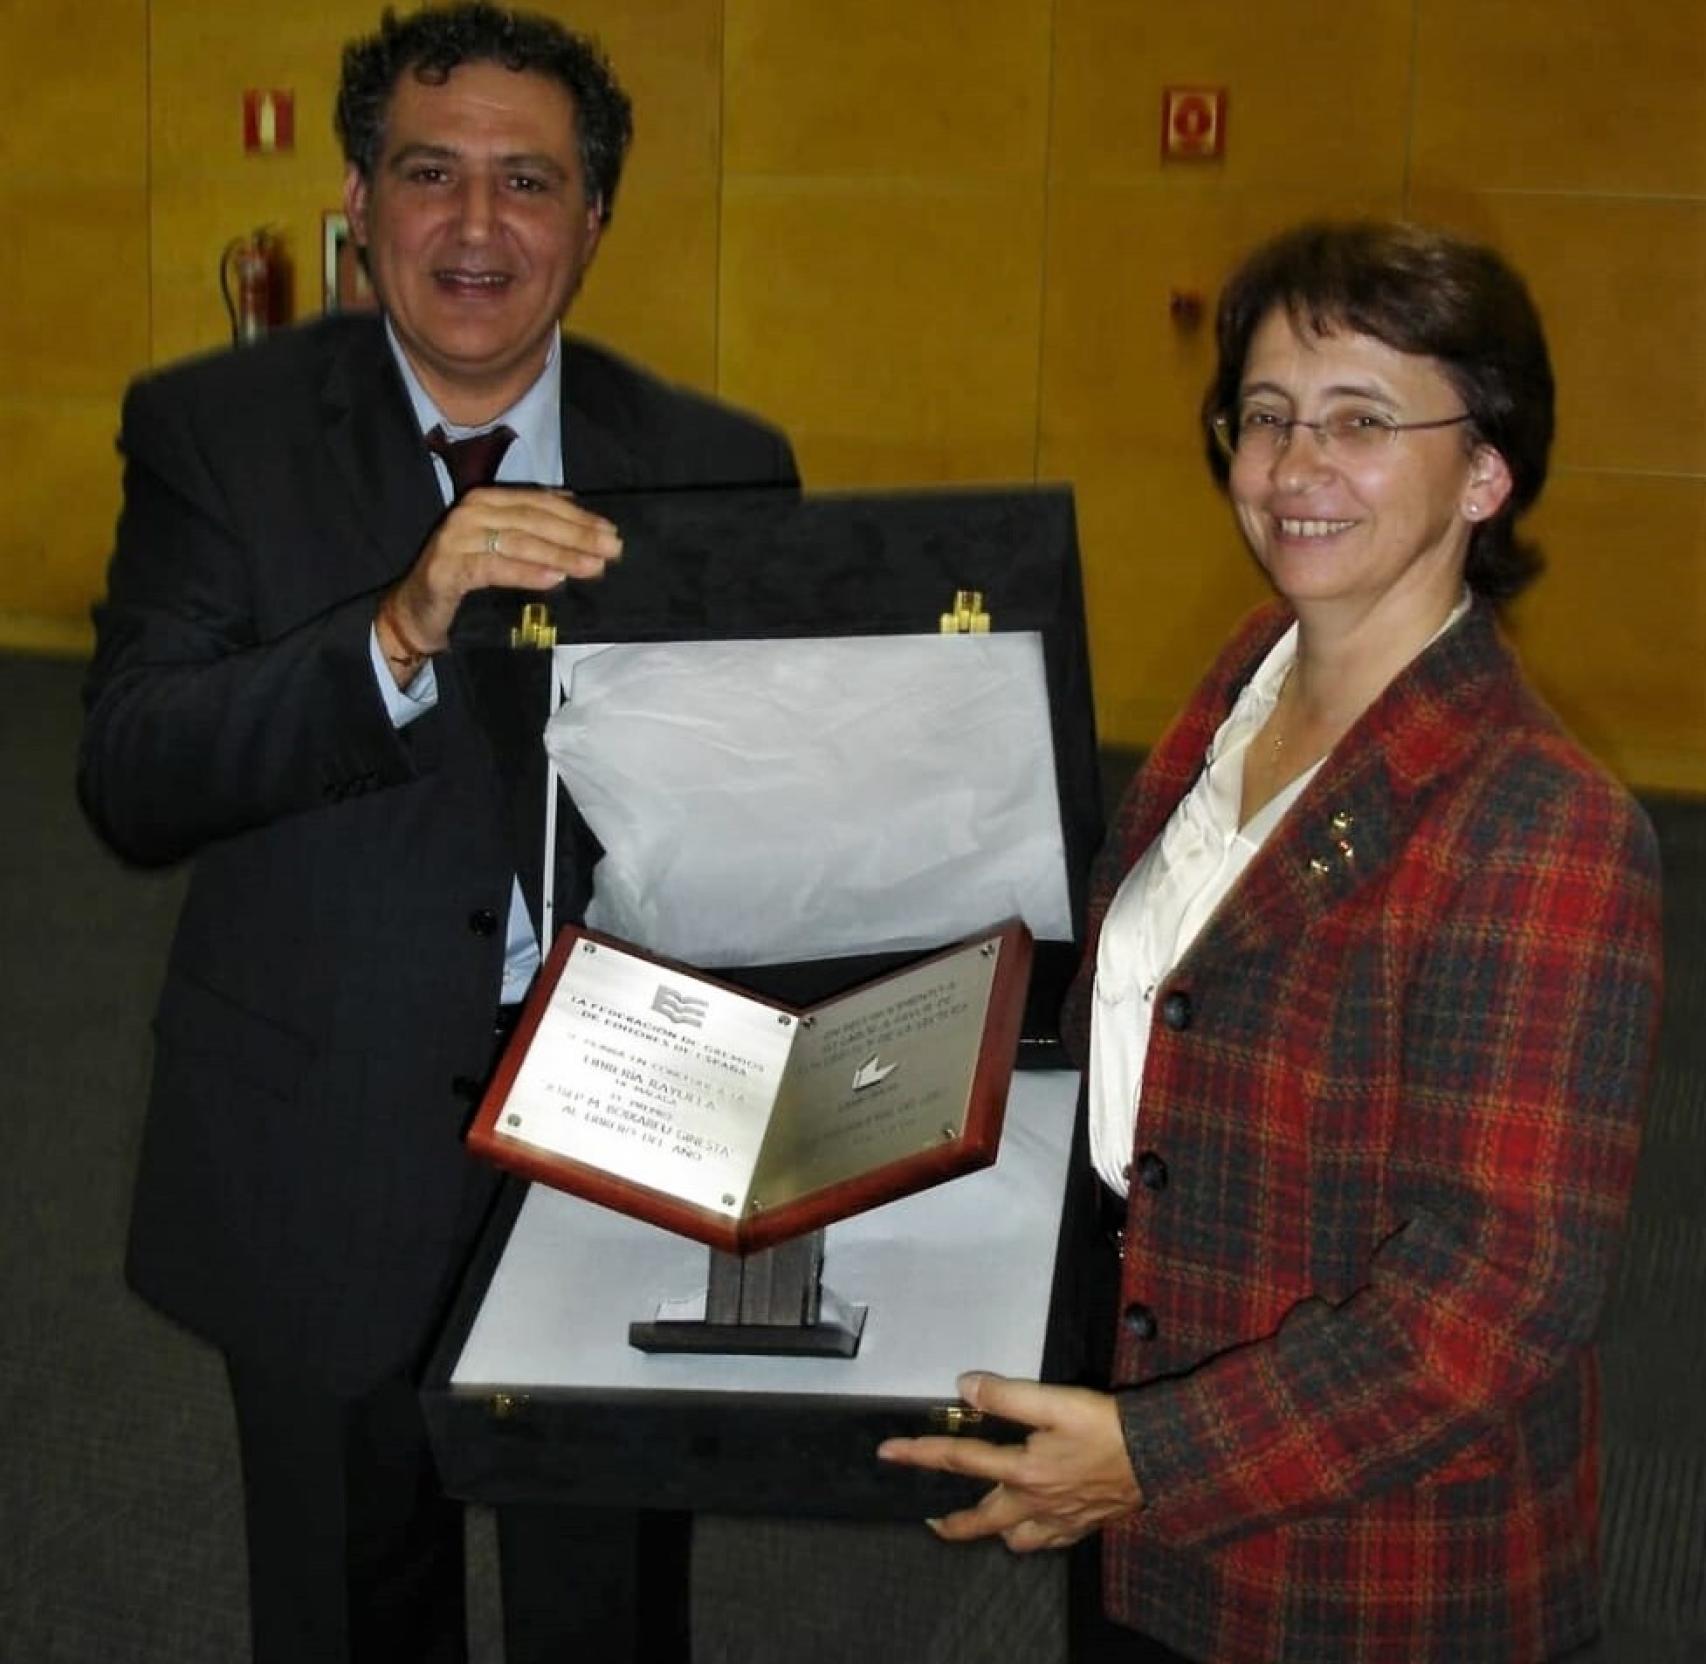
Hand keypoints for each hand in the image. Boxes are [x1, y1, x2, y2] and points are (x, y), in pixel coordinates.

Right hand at [387, 486, 623, 652]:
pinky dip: (526, 572)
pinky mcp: (448, 568)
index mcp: (488, 501)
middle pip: (534, 520)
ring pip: (519, 542)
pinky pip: (495, 567)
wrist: (417, 612)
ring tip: (591, 567)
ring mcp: (457, 538)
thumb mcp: (503, 548)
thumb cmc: (466, 578)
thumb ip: (532, 529)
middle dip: (576, 535)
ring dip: (559, 554)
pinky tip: (554, 579)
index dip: (577, 516)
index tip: (610, 532)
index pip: (540, 503)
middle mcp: (471, 512)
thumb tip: (576, 507)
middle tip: (611, 550)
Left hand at [876, 1371, 1141, 1551]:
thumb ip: (1007, 1395)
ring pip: (1014, 1538)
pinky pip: (1046, 1542)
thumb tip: (963, 1389)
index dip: (920, 1453)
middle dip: (950, 1522)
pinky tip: (1032, 1526)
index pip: (959, 1460)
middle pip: (980, 1520)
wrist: (1162, 1457)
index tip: (888, 1453)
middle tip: (929, 1520)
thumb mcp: (1056, 1401)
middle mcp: (1034, 1503)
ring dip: (992, 1530)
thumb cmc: (1108, 1426)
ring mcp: (1059, 1520)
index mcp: (1023, 1470)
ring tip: (983, 1517)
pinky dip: (1031, 1537)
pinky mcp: (1082, 1526)